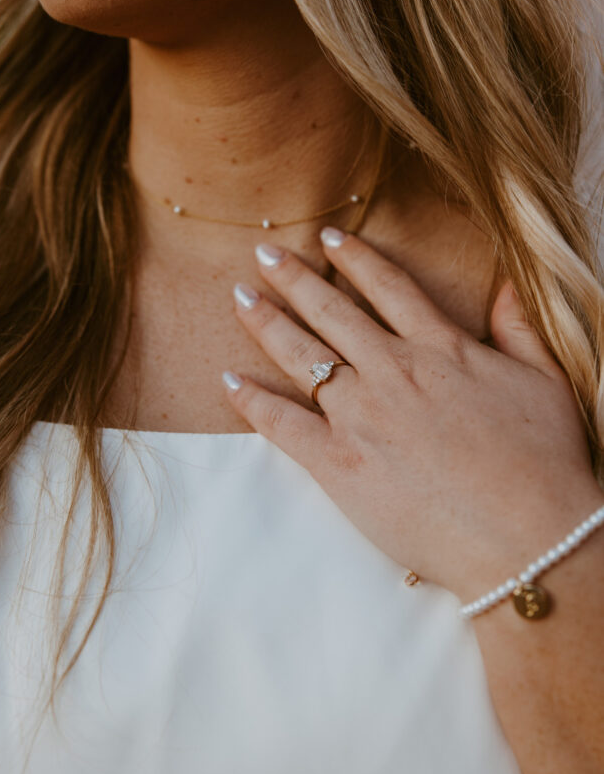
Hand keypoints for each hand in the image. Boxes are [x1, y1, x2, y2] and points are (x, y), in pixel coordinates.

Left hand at [222, 227, 599, 602]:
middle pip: (331, 312)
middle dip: (293, 277)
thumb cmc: (543, 464)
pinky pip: (281, 424)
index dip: (354, 258)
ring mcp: (361, 415)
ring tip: (239, 296)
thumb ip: (521, 327)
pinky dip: (251, 400)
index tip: (328, 237)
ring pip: (300, 356)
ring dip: (265, 322)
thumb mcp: (546, 381)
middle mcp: (392, 371)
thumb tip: (508, 284)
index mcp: (440, 349)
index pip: (387, 288)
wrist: (527, 536)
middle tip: (263, 253)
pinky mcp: (338, 463)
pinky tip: (228, 380)